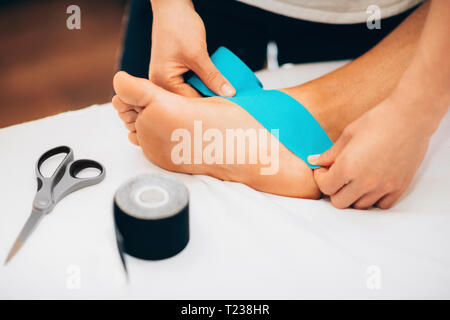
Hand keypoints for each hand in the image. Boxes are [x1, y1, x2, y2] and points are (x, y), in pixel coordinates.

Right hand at [149, 0, 234, 96]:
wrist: (172, 6)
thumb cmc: (178, 25)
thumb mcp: (198, 55)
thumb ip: (213, 77)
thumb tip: (228, 93)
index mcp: (162, 82)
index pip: (189, 103)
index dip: (209, 104)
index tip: (227, 105)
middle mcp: (160, 83)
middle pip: (188, 99)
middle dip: (207, 98)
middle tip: (228, 99)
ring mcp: (165, 77)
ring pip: (189, 91)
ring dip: (205, 90)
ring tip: (222, 92)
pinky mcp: (172, 71)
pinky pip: (188, 83)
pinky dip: (200, 83)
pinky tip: (213, 83)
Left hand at [308, 96, 431, 208]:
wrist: (410, 117)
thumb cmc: (377, 121)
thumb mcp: (348, 134)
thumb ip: (329, 153)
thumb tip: (313, 161)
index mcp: (348, 167)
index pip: (325, 187)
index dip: (321, 178)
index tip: (323, 169)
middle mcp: (365, 182)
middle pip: (339, 202)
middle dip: (334, 190)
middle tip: (337, 176)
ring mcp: (383, 187)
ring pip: (360, 206)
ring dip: (353, 195)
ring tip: (355, 179)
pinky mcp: (399, 187)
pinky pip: (381, 205)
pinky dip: (373, 198)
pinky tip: (371, 184)